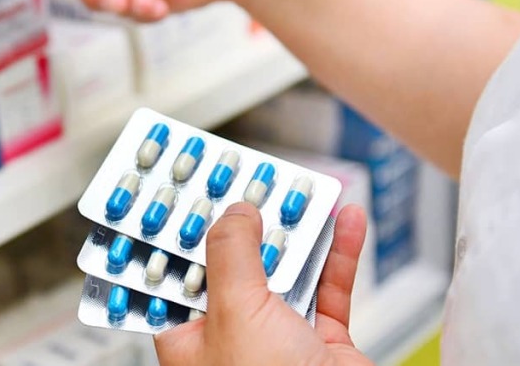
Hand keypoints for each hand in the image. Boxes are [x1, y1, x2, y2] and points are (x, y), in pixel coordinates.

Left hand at [154, 203, 372, 365]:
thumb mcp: (236, 313)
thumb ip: (231, 256)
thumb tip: (233, 213)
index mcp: (189, 335)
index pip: (174, 270)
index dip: (180, 228)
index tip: (185, 188)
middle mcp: (230, 334)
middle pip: (233, 262)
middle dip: (246, 220)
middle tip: (252, 177)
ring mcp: (278, 338)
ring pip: (284, 270)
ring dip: (296, 230)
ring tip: (302, 189)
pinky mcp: (321, 343)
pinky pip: (328, 288)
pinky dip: (338, 254)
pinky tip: (344, 220)